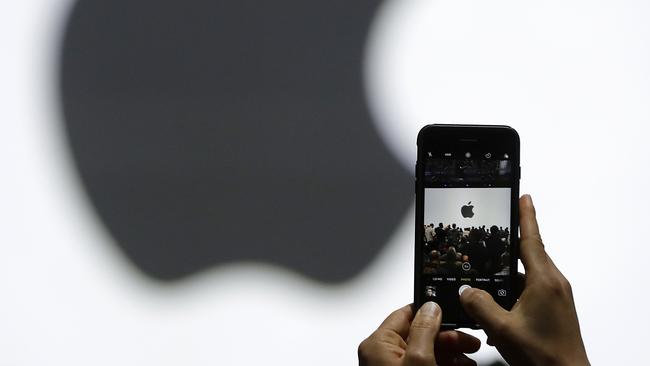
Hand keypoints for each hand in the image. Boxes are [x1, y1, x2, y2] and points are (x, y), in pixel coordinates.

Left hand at [358, 302, 480, 365]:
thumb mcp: (419, 359)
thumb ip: (425, 329)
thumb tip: (431, 306)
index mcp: (378, 344)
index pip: (406, 314)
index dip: (432, 312)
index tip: (453, 312)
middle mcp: (383, 355)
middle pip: (421, 334)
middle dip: (448, 337)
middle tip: (469, 341)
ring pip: (427, 352)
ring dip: (451, 353)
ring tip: (470, 358)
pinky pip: (426, 364)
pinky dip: (445, 363)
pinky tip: (461, 365)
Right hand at [460, 195, 589, 365]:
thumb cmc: (545, 357)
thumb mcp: (502, 328)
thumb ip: (479, 305)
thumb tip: (466, 291)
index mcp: (545, 281)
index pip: (532, 238)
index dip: (526, 215)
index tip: (523, 196)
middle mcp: (554, 285)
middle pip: (526, 257)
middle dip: (504, 254)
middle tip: (487, 247)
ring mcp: (556, 298)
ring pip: (526, 278)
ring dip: (506, 284)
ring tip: (487, 297)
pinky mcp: (555, 310)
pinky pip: (530, 294)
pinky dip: (513, 299)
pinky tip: (499, 317)